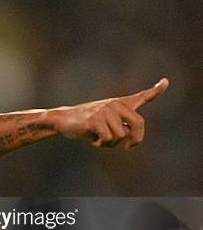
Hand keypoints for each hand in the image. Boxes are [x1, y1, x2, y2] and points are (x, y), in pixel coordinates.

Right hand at [50, 78, 168, 148]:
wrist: (63, 120)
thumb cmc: (87, 125)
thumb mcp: (106, 124)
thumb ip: (122, 128)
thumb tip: (130, 136)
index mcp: (120, 104)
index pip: (142, 96)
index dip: (156, 90)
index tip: (166, 82)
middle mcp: (115, 104)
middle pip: (138, 123)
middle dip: (136, 139)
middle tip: (130, 147)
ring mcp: (105, 110)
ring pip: (120, 135)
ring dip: (111, 143)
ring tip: (100, 140)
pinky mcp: (95, 119)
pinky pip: (108, 138)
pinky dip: (102, 144)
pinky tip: (93, 140)